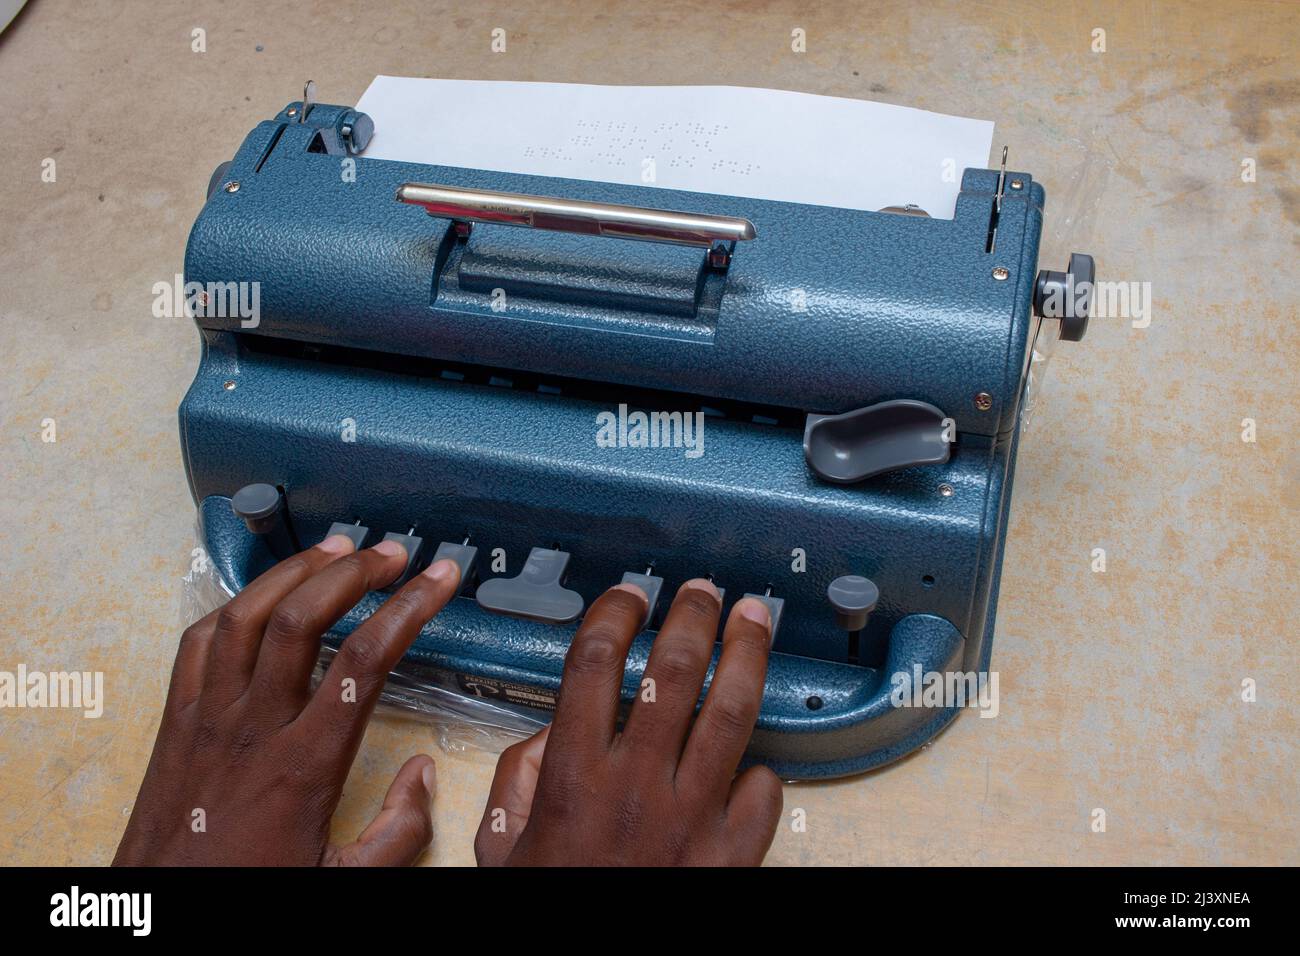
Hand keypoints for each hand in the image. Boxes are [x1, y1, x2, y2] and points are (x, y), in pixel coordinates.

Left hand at [114, 535, 461, 865]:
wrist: (163, 918)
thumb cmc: (248, 897)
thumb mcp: (343, 883)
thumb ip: (399, 832)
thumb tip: (424, 775)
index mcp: (305, 765)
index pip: (367, 660)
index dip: (409, 607)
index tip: (439, 578)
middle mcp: (253, 729)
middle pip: (302, 620)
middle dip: (353, 572)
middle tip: (391, 554)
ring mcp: (207, 720)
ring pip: (245, 617)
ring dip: (293, 572)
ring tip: (333, 549)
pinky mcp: (174, 724)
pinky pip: (197, 644)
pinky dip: (233, 606)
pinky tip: (260, 596)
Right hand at [474, 579, 782, 865]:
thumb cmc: (551, 906)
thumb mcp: (501, 848)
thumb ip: (515, 778)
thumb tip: (546, 735)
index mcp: (573, 778)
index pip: (595, 663)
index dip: (614, 614)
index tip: (627, 596)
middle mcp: (637, 786)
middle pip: (674, 670)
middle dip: (692, 616)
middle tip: (701, 592)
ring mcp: (693, 818)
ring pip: (732, 711)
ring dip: (746, 653)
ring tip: (752, 620)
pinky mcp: (734, 855)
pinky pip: (765, 790)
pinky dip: (764, 768)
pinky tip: (756, 756)